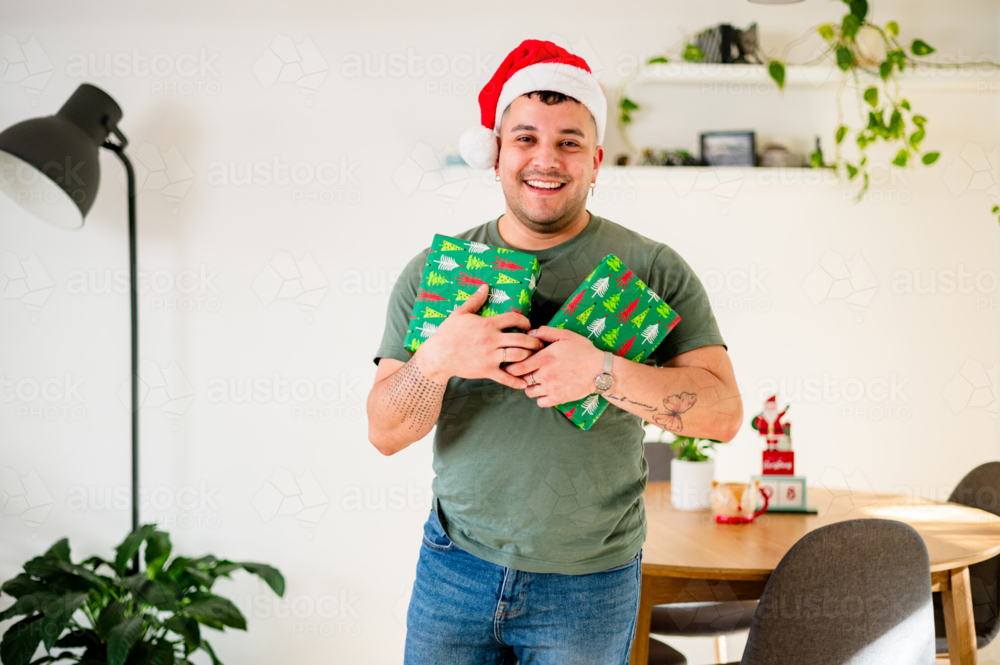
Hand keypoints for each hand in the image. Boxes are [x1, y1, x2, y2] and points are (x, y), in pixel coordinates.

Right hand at [415, 284, 542, 388]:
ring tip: (533, 357)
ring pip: (518, 356)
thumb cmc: (448, 333)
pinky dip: (516, 382)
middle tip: (539, 343)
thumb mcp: (460, 313)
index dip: (525, 321)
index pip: (514, 319)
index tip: (528, 325)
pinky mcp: (486, 371)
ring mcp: (489, 357)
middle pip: (521, 339)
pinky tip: (524, 382)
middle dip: (534, 341)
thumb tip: (485, 286)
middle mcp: (491, 340)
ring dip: (529, 357)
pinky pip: (505, 378)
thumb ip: (475, 300)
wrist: (437, 355)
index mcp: (487, 324)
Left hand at [502, 326, 604, 406]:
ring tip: (537, 380)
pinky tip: (545, 390)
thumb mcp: (566, 335)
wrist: (599, 370)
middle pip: (521, 380)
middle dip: (521, 376)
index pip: (517, 367)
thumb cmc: (583, 351)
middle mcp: (545, 375)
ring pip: (529, 392)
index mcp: (545, 358)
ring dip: (530, 387)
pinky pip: (540, 402)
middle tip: (525, 372)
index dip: (511, 367)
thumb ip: (546, 332)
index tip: (511, 365)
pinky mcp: (558, 398)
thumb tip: (530, 333)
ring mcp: (551, 388)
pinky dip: (540, 397)